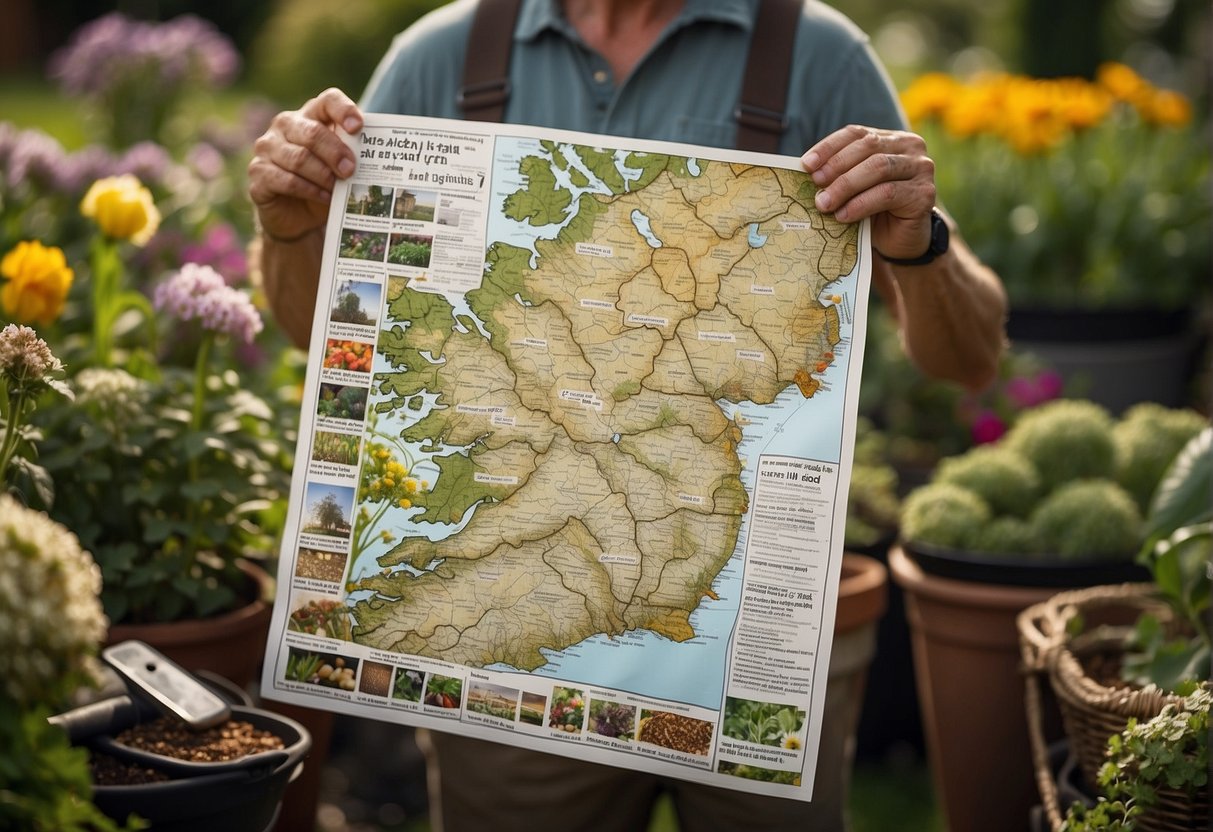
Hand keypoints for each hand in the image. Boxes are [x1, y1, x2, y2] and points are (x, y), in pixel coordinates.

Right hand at [248, 88, 363, 240]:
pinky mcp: (258, 173)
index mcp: (309, 115)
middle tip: (351, 170)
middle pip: (313, 132)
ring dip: (323, 176)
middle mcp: (285, 125)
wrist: (296, 213)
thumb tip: (376, 154)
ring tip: (338, 189)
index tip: (358, 127)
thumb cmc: (323, 182)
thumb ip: (351, 154)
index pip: (327, 101)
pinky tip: (324, 197)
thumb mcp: (339, 166)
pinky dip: (310, 189)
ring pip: (299, 159)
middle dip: (336, 153)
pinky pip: (287, 180)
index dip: (344, 110)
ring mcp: (267, 147)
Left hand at [801, 125, 937, 260]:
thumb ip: (839, 173)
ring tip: (824, 204)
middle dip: (836, 166)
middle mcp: (910, 146)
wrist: (901, 240)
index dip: (830, 146)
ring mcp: (921, 168)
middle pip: (868, 147)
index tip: (806, 164)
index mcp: (891, 138)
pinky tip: (844, 215)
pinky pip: (887, 193)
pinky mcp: (924, 193)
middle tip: (814, 185)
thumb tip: (807, 169)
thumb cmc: (873, 210)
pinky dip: (860, 204)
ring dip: (846, 186)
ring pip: (878, 168)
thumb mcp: (854, 187)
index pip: (857, 133)